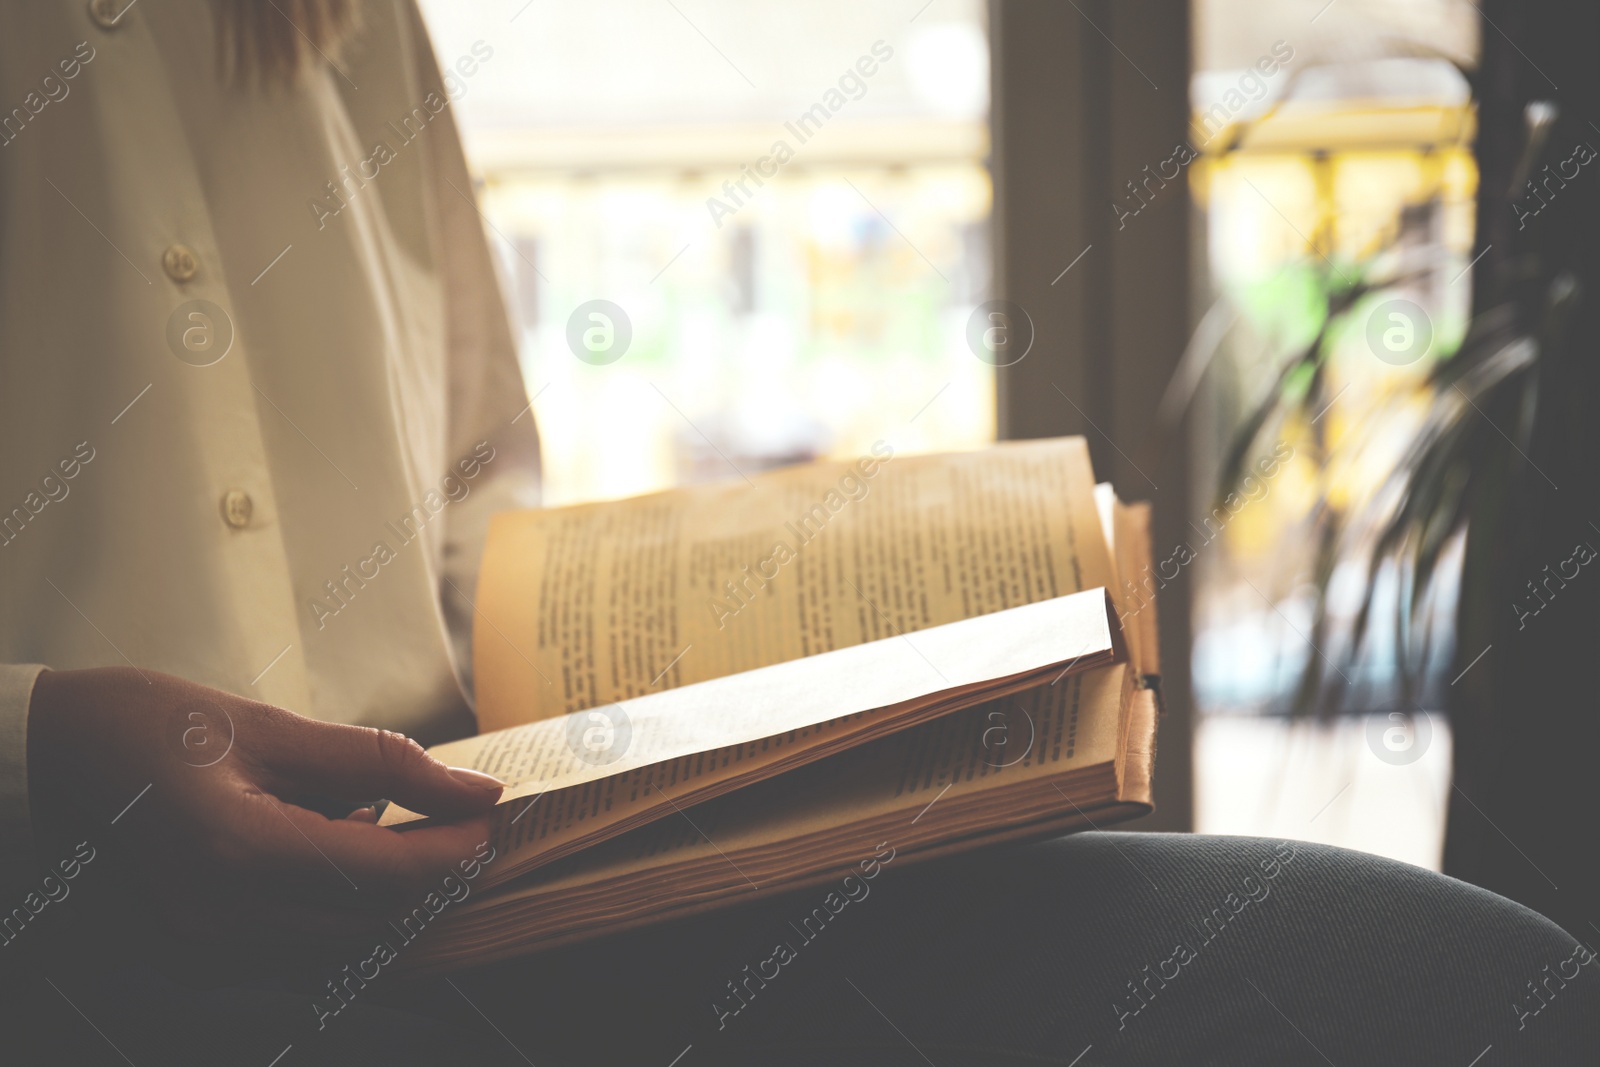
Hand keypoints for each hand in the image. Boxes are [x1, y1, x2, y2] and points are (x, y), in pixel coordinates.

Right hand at [26, 666, 502, 968]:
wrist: (59, 756)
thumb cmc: (156, 725)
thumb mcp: (274, 726)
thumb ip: (382, 762)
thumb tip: (473, 788)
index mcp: (239, 853)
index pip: (385, 875)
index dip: (454, 849)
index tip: (496, 815)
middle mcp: (224, 919)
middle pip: (377, 922)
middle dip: (438, 877)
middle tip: (473, 822)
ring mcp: (211, 945)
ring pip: (350, 943)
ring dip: (399, 895)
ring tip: (417, 826)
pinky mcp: (208, 950)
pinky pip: (310, 942)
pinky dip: (352, 903)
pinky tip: (355, 844)